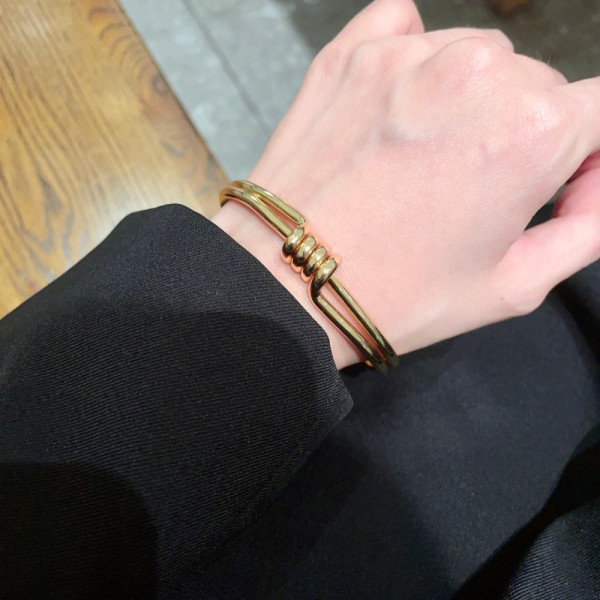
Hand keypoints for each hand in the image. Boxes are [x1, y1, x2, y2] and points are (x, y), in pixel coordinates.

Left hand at [213, 0, 599, 369]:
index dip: (582, 154)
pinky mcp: (352, 53)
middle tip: (470, 190)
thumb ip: (586, 226)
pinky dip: (416, 61)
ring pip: (477, 58)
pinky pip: (408, 29)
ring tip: (422, 162)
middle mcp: (477, 74)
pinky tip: (400, 110)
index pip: (599, 110)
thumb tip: (596, 181)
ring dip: (468, 101)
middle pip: (536, 84)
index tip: (548, 186)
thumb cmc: (397, 294)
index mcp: (532, 130)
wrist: (287, 282)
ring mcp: (408, 55)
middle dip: (520, 132)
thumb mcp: (514, 286)